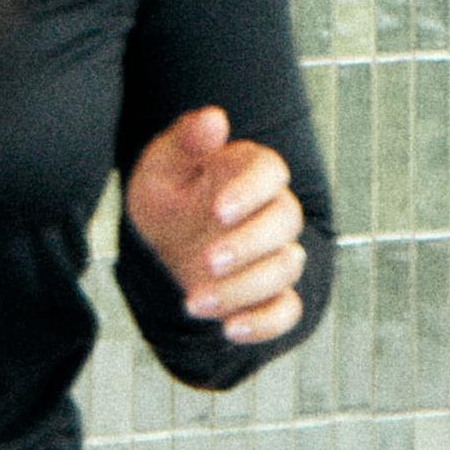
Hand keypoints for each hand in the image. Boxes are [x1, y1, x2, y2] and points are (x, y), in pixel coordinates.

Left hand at [124, 108, 309, 338]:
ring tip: (194, 301)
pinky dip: (266, 323)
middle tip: (205, 260)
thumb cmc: (168, 192)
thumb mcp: (162, 166)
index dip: (251, 191)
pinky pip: (286, 311)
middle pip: (285, 222)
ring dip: (244, 288)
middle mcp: (271, 210)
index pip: (271, 171)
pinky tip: (229, 329)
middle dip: (248, 244)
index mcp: (250, 171)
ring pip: (285, 268)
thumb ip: (185, 141)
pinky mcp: (269, 294)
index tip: (216, 209)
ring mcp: (274, 253)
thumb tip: (214, 119)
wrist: (165, 237)